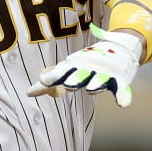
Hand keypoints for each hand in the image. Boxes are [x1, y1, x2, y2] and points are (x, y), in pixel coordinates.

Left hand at [26, 25, 142, 107]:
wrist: (119, 46)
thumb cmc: (88, 61)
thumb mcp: (70, 67)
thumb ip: (51, 81)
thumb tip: (28, 93)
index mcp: (75, 65)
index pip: (59, 73)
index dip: (50, 79)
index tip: (39, 85)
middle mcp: (88, 69)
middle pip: (79, 75)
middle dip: (73, 79)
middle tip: (67, 84)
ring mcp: (104, 74)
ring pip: (99, 81)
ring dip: (95, 85)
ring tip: (92, 88)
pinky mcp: (119, 80)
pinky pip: (121, 89)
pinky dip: (123, 96)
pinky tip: (123, 104)